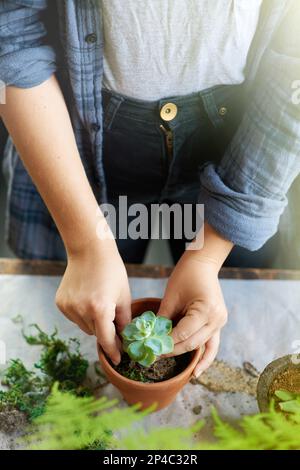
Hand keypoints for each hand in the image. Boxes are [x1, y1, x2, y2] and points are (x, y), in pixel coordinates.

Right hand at [55, 239, 130, 364]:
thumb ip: (124, 321)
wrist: (89, 250)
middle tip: (111, 314)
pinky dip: (82, 313)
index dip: (114, 351)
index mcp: (100, 309)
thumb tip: (124, 340)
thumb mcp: (124, 296)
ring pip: (84, 326)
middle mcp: (81, 310)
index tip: (118, 360)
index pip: (107, 340)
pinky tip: (86, 297)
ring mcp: (68, 307)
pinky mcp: (60, 303)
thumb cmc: (112, 271)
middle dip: (105, 329)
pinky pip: (74, 317)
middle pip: (96, 333)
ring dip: (93, 321)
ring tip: (98, 301)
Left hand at [158, 251, 227, 377]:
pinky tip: (197, 372)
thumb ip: (163, 318)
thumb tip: (150, 337)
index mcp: (206, 310)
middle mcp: (216, 319)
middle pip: (192, 343)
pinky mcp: (219, 323)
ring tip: (175, 372)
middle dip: (172, 350)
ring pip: (201, 346)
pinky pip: (212, 344)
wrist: (203, 264)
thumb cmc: (186, 275)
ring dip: (187, 357)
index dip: (165, 343)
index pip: (182, 334)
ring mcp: (220, 322)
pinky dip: (205, 358)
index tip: (150, 348)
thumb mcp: (171, 296)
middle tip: (154, 356)